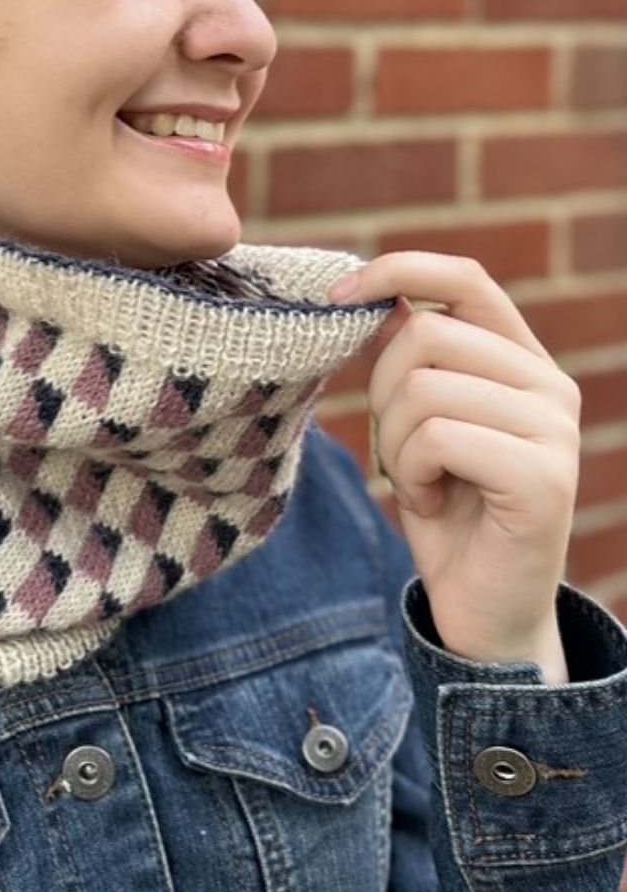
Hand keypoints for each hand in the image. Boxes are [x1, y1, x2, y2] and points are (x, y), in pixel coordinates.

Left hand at [326, 252, 580, 681]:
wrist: (486, 619)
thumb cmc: (451, 526)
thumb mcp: (421, 434)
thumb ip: (416, 370)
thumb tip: (379, 301)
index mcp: (524, 365)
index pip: (466, 278)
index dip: (399, 271)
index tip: (337, 297)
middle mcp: (550, 386)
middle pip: (427, 333)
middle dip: (381, 396)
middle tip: (397, 456)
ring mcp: (553, 429)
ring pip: (425, 388)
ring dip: (395, 446)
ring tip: (420, 486)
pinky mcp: (542, 475)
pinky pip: (439, 437)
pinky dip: (413, 475)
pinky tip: (431, 505)